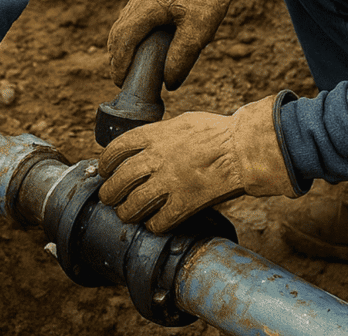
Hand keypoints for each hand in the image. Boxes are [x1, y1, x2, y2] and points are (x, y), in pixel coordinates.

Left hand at [98, 93, 300, 232]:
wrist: (243, 148)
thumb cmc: (218, 132)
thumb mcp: (182, 122)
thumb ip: (161, 134)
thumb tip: (149, 143)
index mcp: (154, 135)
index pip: (115, 150)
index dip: (105, 163)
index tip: (104, 171)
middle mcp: (156, 158)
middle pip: (118, 181)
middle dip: (109, 193)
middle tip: (110, 198)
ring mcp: (169, 182)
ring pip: (133, 205)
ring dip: (126, 212)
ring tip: (126, 214)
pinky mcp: (184, 203)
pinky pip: (159, 222)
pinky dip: (153, 225)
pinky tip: (154, 224)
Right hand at [108, 0, 266, 89]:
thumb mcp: (200, 28)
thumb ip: (182, 56)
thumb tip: (169, 82)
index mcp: (146, 6)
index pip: (123, 40)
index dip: (119, 63)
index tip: (120, 81)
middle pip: (118, 30)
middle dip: (116, 55)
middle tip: (123, 76)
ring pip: (125, 19)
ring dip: (124, 42)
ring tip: (131, 61)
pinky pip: (135, 9)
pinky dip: (133, 27)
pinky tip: (145, 37)